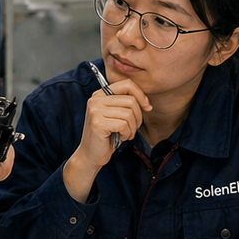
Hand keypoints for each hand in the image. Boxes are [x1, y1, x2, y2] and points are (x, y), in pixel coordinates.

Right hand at [61, 78, 150, 201]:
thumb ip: (126, 103)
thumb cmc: (107, 135)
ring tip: (125, 134)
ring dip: (132, 128)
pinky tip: (120, 137)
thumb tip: (147, 103)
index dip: (141, 95)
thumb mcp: (116, 115)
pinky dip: (127, 134)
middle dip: (138, 117)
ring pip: (129, 114)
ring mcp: (95, 111)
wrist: (91, 155)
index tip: (147, 107)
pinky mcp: (98, 123)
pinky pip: (124, 125)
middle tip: (132, 128)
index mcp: (100, 94)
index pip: (126, 84)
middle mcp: (95, 99)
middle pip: (131, 100)